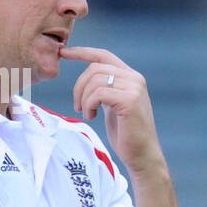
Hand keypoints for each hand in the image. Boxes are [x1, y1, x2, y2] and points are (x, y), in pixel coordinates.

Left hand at [60, 45, 163, 174]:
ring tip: (86, 113)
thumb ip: (106, 89)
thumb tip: (88, 78)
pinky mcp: (129, 100)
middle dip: (79, 86)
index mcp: (132, 77)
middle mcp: (135, 78)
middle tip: (77, 106)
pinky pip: (98, 93)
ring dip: (83, 98)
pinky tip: (91, 117)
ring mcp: (134, 88)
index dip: (82, 52)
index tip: (64, 52)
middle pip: (94, 68)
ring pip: (94, 81)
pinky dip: (89, 105)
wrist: (142, 154)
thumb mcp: (113, 105)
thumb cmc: (126, 134)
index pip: (103, 56)